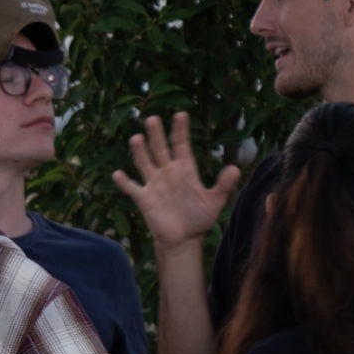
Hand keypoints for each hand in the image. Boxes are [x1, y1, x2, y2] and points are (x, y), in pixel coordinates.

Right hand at [111, 112, 240, 249]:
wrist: (184, 239)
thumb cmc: (199, 218)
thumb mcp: (215, 201)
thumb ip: (223, 185)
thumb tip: (235, 168)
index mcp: (185, 169)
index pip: (182, 145)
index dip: (181, 130)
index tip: (181, 114)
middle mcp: (168, 172)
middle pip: (160, 149)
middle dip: (156, 135)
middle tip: (152, 119)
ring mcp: (154, 184)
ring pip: (145, 163)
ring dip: (140, 152)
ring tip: (136, 138)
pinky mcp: (144, 199)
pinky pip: (132, 188)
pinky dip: (124, 182)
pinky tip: (117, 174)